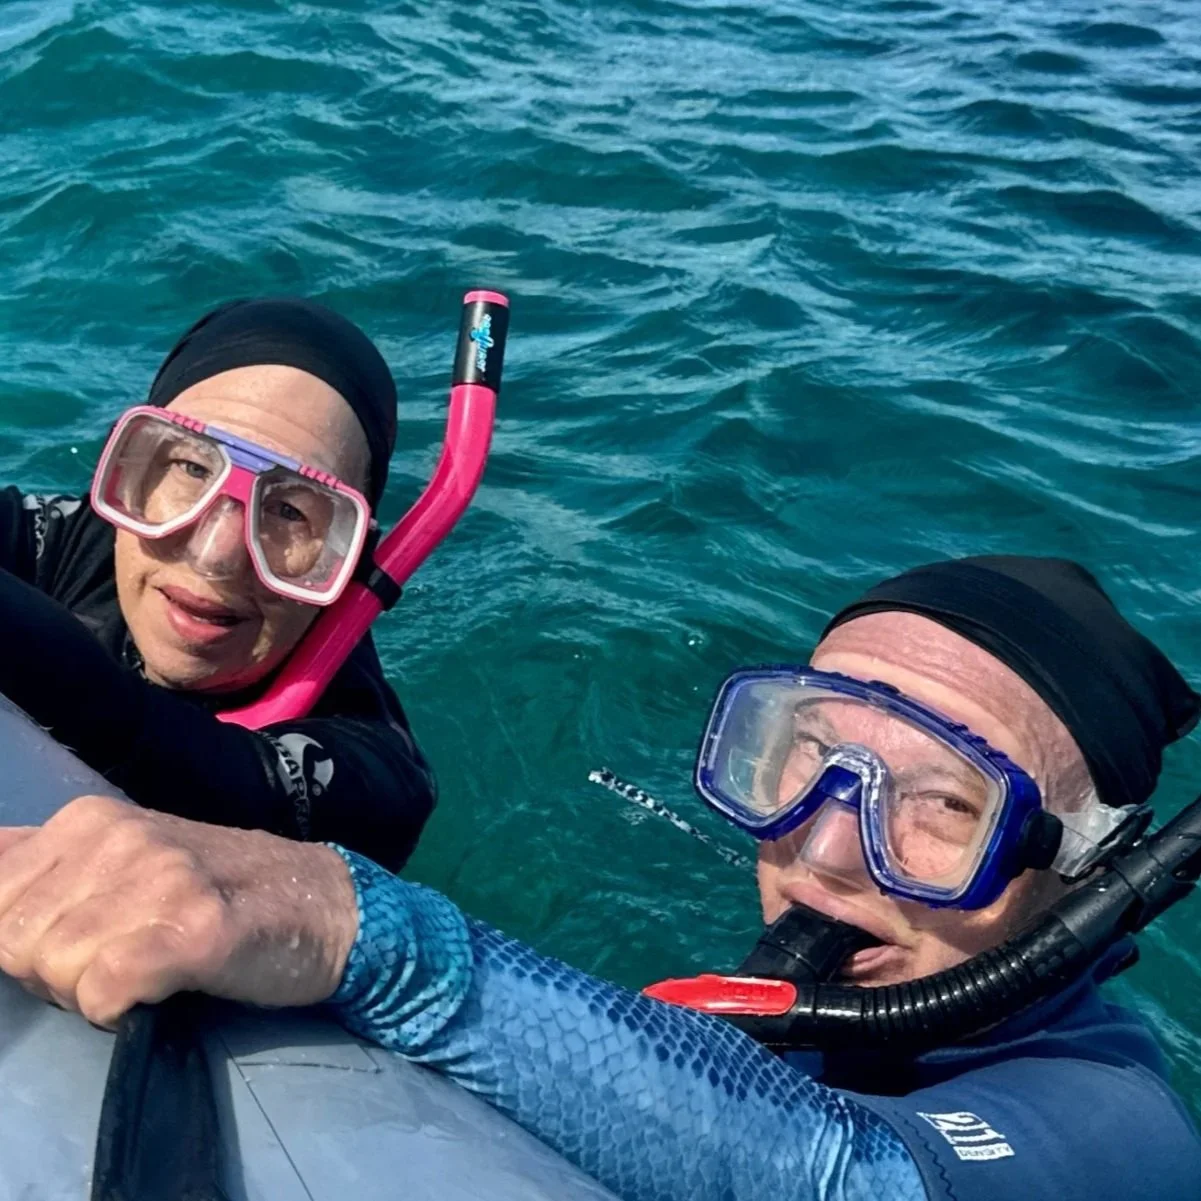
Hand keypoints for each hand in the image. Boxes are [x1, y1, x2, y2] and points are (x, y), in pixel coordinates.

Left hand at [0, 795, 358, 1026]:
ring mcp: (162, 878)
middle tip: (118, 961)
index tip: (73, 941)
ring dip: (90, 993)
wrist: (327, 903)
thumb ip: (41, 863)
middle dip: (52, 973)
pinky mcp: (198, 930)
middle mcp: (120, 837)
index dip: (20, 941)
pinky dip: (119, 1007)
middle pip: (12, 942)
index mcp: (89, 818)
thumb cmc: (216, 889)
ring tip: (147, 971)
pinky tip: (159, 988)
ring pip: (54, 969)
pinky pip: (105, 989)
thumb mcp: (119, 857)